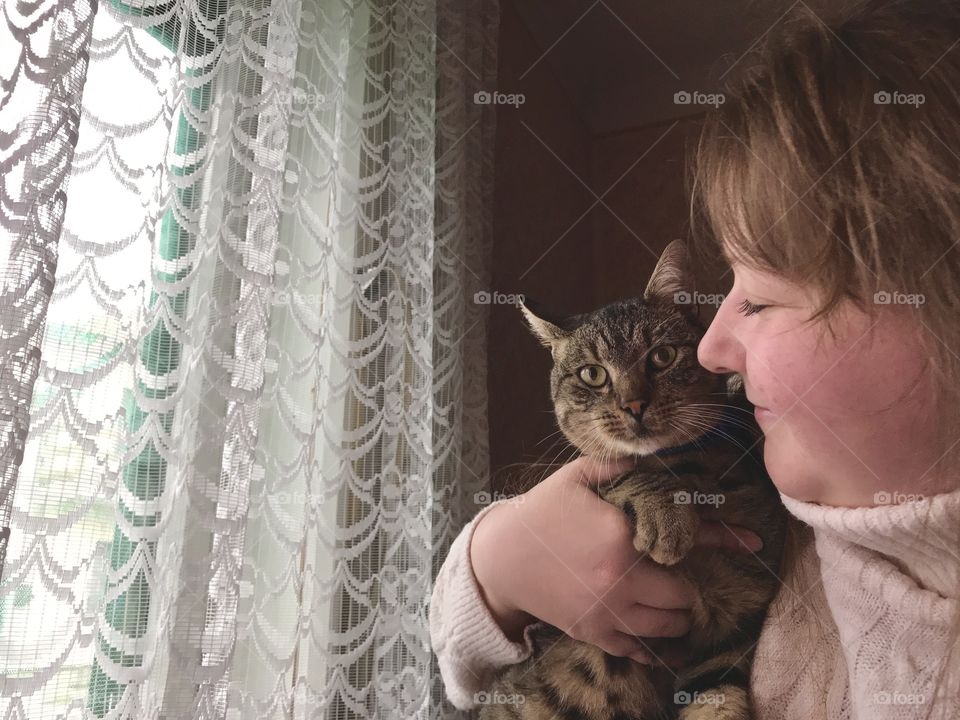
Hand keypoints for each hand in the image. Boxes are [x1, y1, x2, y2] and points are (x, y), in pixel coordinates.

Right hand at [470, 455, 763, 664]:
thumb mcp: (576, 478)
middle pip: (681, 595)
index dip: (726, 539)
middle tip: (687, 579)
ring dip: (678, 616)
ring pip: (667, 626)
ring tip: (676, 605)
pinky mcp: (594, 632)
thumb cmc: (541, 512)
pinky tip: (660, 640)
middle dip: (690, 588)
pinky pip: (638, 649)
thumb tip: (656, 454)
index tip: (754, 542)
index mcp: (620, 535)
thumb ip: (619, 466)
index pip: (687, 539)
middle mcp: (620, 578)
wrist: (501, 559)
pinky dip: (654, 647)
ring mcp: (607, 610)